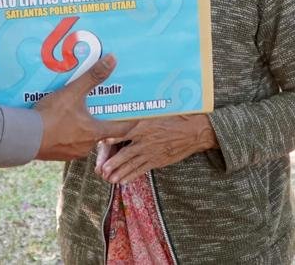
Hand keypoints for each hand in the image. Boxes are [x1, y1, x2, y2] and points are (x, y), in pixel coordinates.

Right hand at [34, 55, 132, 159]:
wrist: (24, 137)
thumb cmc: (51, 116)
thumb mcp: (73, 92)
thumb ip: (92, 77)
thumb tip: (112, 60)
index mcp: (95, 132)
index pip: (122, 129)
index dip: (130, 121)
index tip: (136, 114)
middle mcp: (87, 146)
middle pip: (102, 133)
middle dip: (102, 120)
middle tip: (102, 106)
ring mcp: (72, 152)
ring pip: (84, 139)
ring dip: (84, 127)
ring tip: (79, 112)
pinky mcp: (58, 154)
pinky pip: (69, 143)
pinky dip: (69, 133)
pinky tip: (61, 122)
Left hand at [95, 114, 216, 183]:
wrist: (193, 132)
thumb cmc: (175, 119)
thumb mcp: (156, 114)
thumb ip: (140, 117)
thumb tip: (125, 115)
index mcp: (144, 127)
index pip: (125, 133)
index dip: (113, 138)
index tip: (102, 142)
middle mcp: (146, 141)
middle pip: (126, 153)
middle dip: (114, 162)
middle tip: (102, 170)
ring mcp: (152, 153)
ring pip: (133, 165)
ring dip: (120, 172)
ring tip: (110, 179)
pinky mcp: (157, 161)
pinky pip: (142, 170)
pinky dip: (132, 175)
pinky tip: (124, 181)